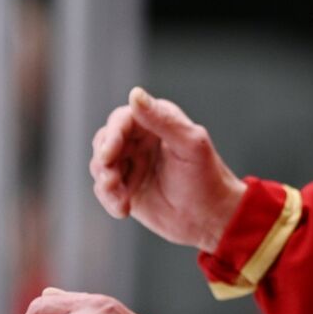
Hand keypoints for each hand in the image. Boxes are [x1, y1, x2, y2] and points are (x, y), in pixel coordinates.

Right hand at [89, 87, 245, 251]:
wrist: (211, 219)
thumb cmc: (207, 178)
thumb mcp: (189, 145)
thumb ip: (163, 120)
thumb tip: (135, 94)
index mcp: (156, 122)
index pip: (123, 120)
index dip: (112, 135)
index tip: (108, 155)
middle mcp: (140, 140)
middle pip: (105, 141)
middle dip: (104, 161)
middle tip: (110, 181)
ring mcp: (132, 164)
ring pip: (101, 165)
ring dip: (106, 182)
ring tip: (121, 200)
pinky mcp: (126, 188)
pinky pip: (105, 189)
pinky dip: (109, 199)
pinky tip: (122, 209)